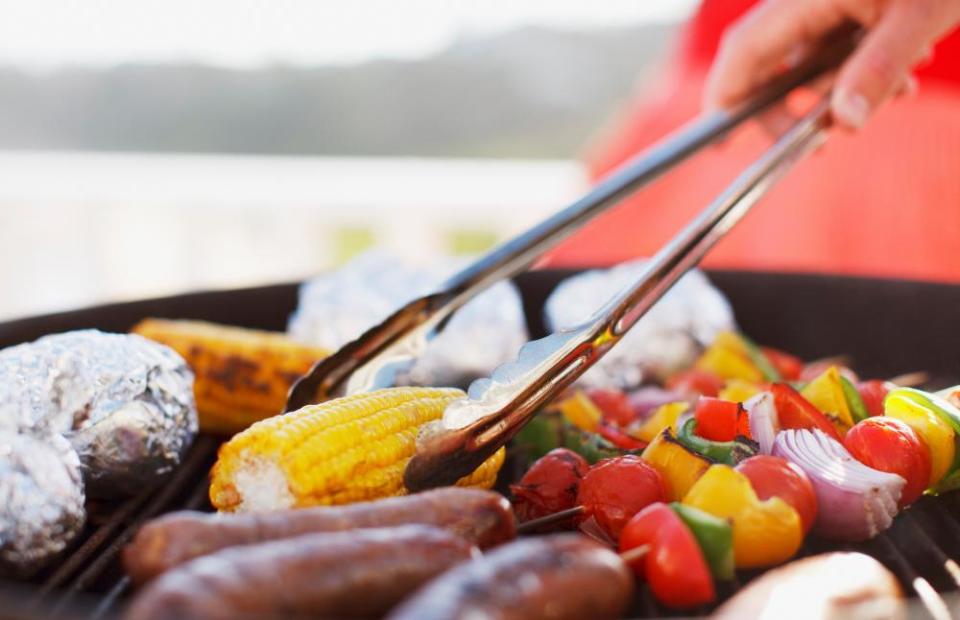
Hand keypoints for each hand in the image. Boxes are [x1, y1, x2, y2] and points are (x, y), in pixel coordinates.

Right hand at [705, 0, 959, 129]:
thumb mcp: (921, 15)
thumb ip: (878, 68)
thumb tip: (844, 122)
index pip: (744, 50)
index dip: (724, 97)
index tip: (719, 140)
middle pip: (763, 60)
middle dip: (789, 105)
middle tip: (820, 137)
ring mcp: (819, 0)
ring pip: (803, 58)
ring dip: (837, 88)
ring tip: (896, 92)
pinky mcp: (842, 3)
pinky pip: (830, 46)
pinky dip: (854, 70)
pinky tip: (903, 73)